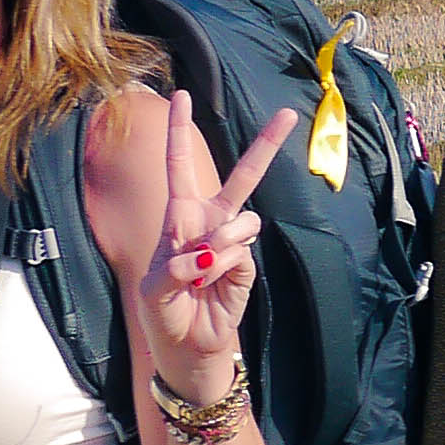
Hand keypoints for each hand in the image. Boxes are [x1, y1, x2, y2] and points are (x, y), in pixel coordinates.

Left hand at [140, 97, 297, 395]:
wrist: (187, 348)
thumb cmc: (163, 313)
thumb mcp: (154, 288)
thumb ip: (179, 264)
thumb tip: (214, 250)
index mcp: (178, 218)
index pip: (181, 169)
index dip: (179, 133)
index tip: (181, 96)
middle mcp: (209, 223)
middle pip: (242, 178)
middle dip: (266, 146)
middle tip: (290, 113)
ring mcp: (232, 244)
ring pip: (242, 221)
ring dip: (220, 246)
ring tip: (201, 275)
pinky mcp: (247, 266)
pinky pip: (241, 253)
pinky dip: (222, 270)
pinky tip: (212, 287)